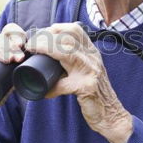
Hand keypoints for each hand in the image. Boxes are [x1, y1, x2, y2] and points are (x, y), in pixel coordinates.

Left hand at [24, 23, 132, 142]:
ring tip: (32, 52)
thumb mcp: (87, 70)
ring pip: (66, 52)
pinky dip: (51, 88)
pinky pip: (63, 84)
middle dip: (46, 37)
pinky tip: (44, 92)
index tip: (42, 33)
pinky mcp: (87, 87)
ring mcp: (91, 71)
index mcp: (92, 52)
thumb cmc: (94, 93)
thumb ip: (74, 61)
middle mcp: (93, 58)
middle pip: (68, 38)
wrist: (111, 114)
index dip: (56, 28)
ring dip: (45, 50)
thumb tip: (48, 56)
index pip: (75, 30)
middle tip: (31, 44)